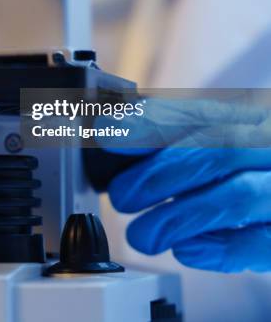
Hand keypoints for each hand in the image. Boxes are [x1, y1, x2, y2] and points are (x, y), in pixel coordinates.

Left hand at [105, 97, 270, 272]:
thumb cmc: (237, 168)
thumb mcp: (210, 141)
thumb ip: (167, 136)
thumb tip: (110, 131)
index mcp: (247, 117)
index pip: (197, 112)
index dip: (149, 123)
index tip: (108, 133)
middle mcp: (269, 145)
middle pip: (217, 149)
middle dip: (159, 174)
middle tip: (122, 197)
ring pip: (238, 195)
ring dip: (179, 216)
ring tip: (141, 235)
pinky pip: (263, 242)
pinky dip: (221, 248)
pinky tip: (185, 249)